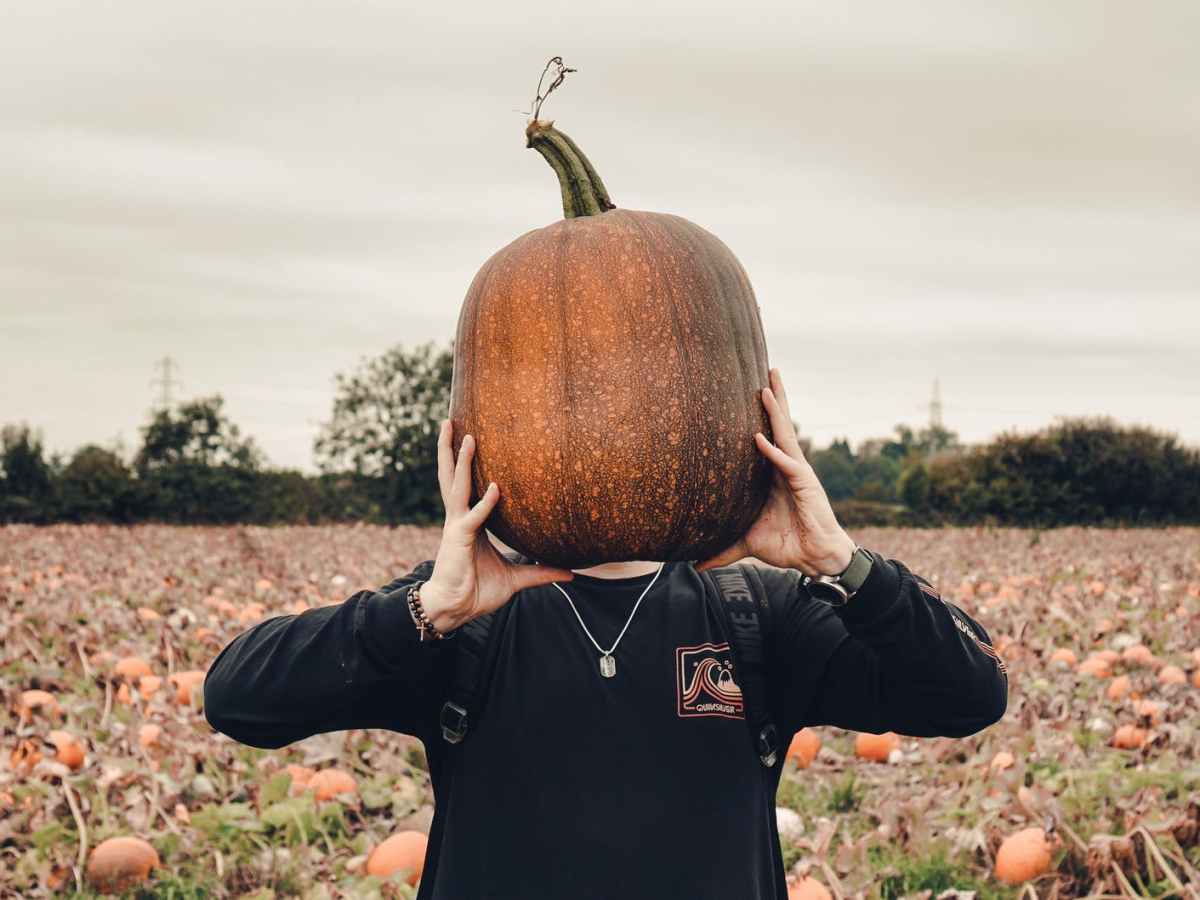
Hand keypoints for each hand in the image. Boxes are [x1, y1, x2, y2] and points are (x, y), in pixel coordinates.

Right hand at [419, 420, 574, 632]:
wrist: (455, 610)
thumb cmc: (478, 591)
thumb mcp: (516, 579)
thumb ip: (541, 571)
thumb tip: (571, 573)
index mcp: (469, 522)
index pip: (467, 485)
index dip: (465, 463)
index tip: (469, 437)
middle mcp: (459, 518)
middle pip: (452, 476)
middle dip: (450, 449)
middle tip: (450, 420)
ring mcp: (457, 527)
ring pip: (457, 486)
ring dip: (460, 461)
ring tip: (465, 435)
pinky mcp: (458, 540)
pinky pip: (474, 518)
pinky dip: (485, 503)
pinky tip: (496, 488)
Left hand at [695, 368, 855, 577]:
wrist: (812, 558)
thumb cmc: (785, 544)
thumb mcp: (747, 542)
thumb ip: (723, 548)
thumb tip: (696, 564)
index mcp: (772, 473)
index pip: (766, 435)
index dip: (761, 413)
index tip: (748, 388)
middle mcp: (786, 466)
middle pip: (779, 425)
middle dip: (774, 398)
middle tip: (768, 368)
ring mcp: (797, 473)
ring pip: (786, 435)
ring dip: (776, 410)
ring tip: (767, 385)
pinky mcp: (805, 484)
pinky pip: (787, 464)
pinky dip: (772, 452)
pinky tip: (758, 438)